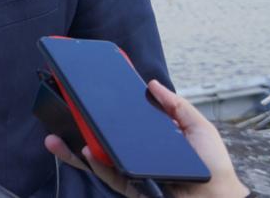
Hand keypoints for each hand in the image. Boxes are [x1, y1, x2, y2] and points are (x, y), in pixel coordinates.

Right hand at [45, 80, 248, 197]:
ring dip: (73, 149)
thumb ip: (176, 105)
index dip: (103, 109)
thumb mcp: (197, 128)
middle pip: (99, 138)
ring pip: (94, 159)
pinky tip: (86, 152)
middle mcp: (134, 153)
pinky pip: (107, 174)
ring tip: (56, 137)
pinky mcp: (130, 187)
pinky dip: (94, 164)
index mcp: (148, 138)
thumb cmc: (213, 167)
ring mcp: (129, 170)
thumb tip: (151, 83)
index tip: (87, 94)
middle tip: (60, 111)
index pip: (120, 121)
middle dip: (76, 127)